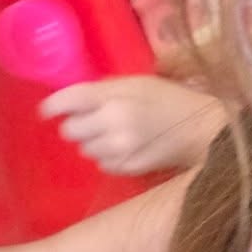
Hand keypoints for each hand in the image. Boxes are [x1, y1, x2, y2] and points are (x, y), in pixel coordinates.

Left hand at [40, 77, 224, 175]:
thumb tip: (70, 99)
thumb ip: (103, 89)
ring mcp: (120, 149)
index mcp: (114, 97)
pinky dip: (108, 157)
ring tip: (115, 134)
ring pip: (84, 150)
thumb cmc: (170, 100)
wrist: (204, 129)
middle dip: (77, 125)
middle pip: (69, 130)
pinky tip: (126, 148)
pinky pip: (102, 164)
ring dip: (93, 143)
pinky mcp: (127, 168)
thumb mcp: (137, 83)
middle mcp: (112, 123)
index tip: (46, 111)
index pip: (68, 100)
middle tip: (94, 121)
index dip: (52, 106)